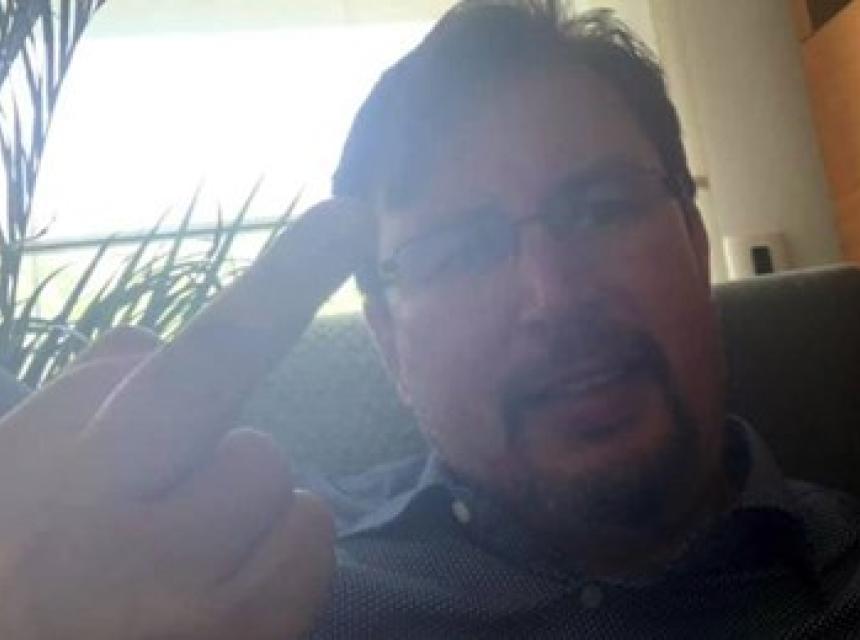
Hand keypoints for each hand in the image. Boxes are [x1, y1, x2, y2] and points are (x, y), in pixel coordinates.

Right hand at [0, 199, 370, 638]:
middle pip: (257, 450)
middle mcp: (123, 533)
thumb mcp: (20, 478)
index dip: (287, 283)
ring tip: (171, 571)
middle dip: (220, 470)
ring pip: (289, 501)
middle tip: (157, 519)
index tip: (350, 219)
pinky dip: (273, 566)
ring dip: (242, 524)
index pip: (199, 358)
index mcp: (64, 465)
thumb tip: (144, 342)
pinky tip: (207, 602)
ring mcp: (184, 605)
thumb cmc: (21, 568)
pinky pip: (305, 553)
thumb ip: (82, 400)